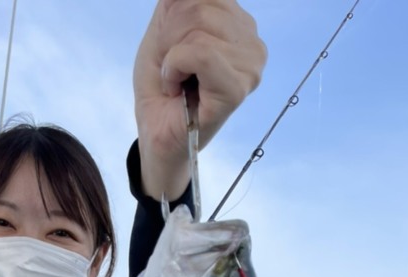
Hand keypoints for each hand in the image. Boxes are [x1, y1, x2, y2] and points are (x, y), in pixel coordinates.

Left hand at [134, 0, 266, 200]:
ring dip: (172, 57)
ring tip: (177, 80)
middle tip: (172, 69)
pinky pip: (201, 53)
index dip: (175, 16)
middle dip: (171, 38)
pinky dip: (175, 67)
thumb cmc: (161, 85)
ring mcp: (250, 65)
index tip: (172, 48)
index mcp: (238, 23)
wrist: (155, 132)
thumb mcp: (165, 26)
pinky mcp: (238, 87)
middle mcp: (251, 41)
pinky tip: (177, 88)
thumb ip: (181, 1)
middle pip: (201, 7)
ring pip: (200, 28)